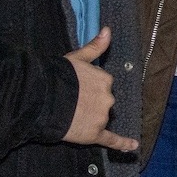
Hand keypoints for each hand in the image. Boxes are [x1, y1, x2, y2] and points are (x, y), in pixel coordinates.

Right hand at [63, 27, 138, 153]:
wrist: (43, 99)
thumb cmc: (58, 76)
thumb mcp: (77, 57)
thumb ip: (95, 46)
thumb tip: (108, 29)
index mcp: (105, 79)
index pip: (101, 85)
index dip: (87, 88)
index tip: (75, 88)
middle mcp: (108, 98)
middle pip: (102, 102)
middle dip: (89, 103)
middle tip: (70, 102)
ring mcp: (102, 116)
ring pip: (100, 119)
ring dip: (89, 118)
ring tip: (70, 114)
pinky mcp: (94, 134)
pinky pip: (112, 140)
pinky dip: (123, 144)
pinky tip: (133, 147)